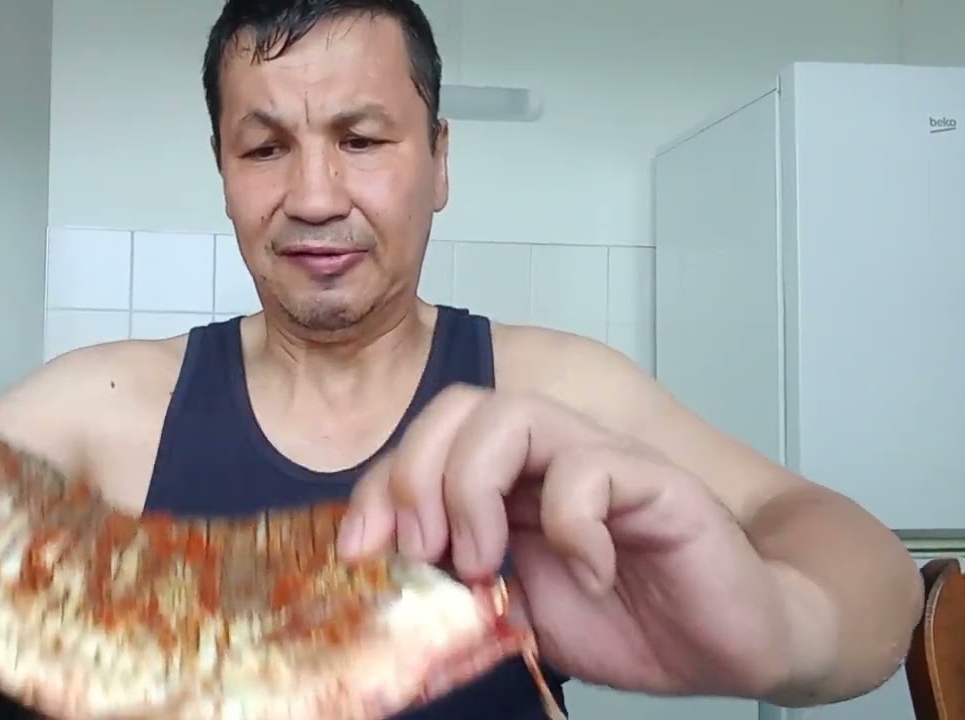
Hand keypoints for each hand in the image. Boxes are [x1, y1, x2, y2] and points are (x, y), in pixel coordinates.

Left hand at [338, 384, 794, 697]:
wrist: (730, 644)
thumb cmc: (629, 619)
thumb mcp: (515, 611)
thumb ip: (459, 584)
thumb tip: (383, 579)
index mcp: (508, 482)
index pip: (425, 441)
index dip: (380, 486)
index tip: (360, 549)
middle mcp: (548, 458)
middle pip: (460, 407)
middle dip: (417, 476)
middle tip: (424, 553)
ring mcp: (601, 461)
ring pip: (516, 415)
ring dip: (474, 491)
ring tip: (484, 563)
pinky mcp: (656, 482)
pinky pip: (591, 470)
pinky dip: (571, 525)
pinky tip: (588, 573)